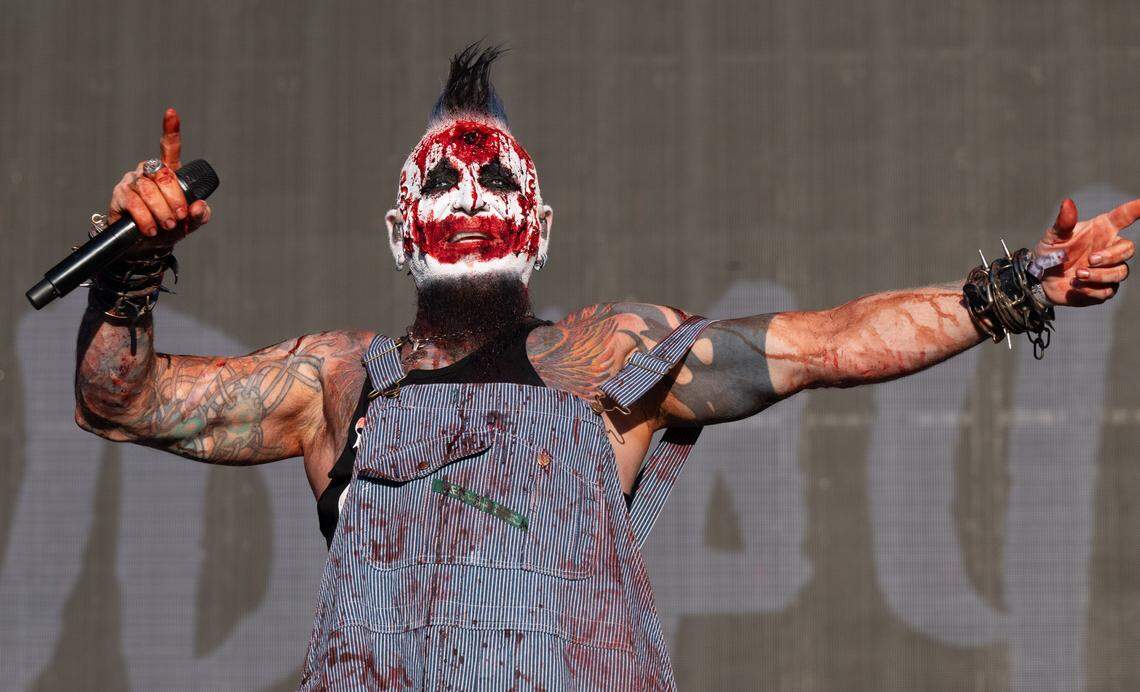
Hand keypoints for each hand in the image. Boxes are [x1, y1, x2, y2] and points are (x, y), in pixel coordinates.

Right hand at [106, 108, 210, 257]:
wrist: (144, 247)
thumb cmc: (168, 229)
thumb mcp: (189, 224)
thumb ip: (199, 215)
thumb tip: (199, 206)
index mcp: (168, 173)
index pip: (169, 148)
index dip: (170, 130)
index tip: (171, 112)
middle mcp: (147, 172)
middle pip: (163, 175)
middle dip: (175, 198)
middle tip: (179, 217)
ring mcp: (132, 182)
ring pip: (147, 189)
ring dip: (160, 210)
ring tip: (166, 225)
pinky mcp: (118, 196)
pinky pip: (132, 203)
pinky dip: (145, 218)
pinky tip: (150, 229)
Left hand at [1035, 198, 1136, 305]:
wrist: (1041, 280)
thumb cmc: (1051, 253)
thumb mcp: (1053, 237)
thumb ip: (1063, 223)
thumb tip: (1067, 203)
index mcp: (1101, 230)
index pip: (1124, 216)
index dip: (1136, 209)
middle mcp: (1109, 248)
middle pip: (1128, 249)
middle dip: (1111, 256)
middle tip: (1090, 260)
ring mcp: (1109, 270)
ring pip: (1121, 272)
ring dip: (1100, 275)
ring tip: (1078, 274)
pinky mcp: (1103, 289)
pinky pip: (1107, 290)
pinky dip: (1091, 289)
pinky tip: (1076, 285)